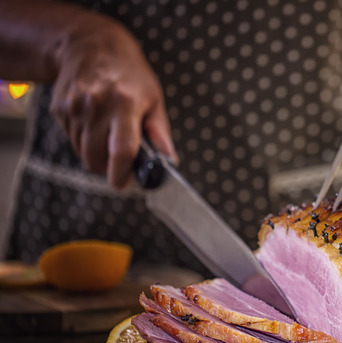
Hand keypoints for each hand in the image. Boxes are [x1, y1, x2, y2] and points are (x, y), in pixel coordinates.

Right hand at [49, 17, 174, 188]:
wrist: (91, 45)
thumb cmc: (129, 73)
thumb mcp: (154, 98)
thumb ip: (160, 132)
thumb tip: (168, 160)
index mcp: (125, 103)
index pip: (122, 149)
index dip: (122, 173)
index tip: (123, 185)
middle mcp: (97, 105)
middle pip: (96, 158)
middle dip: (108, 168)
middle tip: (120, 164)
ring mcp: (75, 106)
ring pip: (82, 152)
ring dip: (96, 154)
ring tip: (109, 134)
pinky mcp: (60, 108)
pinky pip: (71, 139)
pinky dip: (83, 140)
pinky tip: (94, 122)